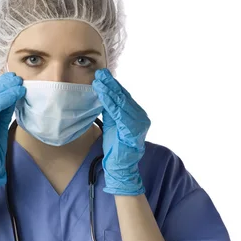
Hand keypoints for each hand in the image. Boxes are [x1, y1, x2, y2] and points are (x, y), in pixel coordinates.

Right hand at [0, 72, 25, 186]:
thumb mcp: (0, 125)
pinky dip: (4, 99)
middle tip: (17, 78)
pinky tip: (15, 95)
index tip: (14, 80)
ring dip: (7, 90)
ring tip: (19, 85)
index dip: (1, 87)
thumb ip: (3, 110)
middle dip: (4, 85)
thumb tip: (13, 93)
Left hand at [91, 68, 150, 195]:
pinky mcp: (132, 131)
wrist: (120, 167)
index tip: (102, 76)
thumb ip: (111, 110)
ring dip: (109, 91)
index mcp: (137, 115)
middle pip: (123, 98)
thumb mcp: (112, 124)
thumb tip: (103, 93)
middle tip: (100, 74)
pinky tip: (103, 95)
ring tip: (99, 82)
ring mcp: (138, 124)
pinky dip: (110, 103)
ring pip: (122, 104)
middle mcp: (141, 118)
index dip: (113, 86)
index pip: (124, 97)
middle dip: (110, 85)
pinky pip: (119, 114)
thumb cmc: (116, 146)